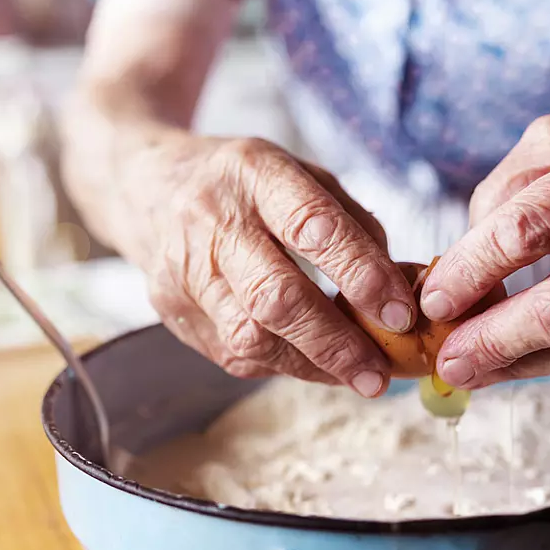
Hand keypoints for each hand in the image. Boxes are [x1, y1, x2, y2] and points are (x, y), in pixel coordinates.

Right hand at [109, 132, 416, 396]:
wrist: (148, 186)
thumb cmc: (243, 184)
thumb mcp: (299, 173)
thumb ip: (351, 223)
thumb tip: (399, 286)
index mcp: (253, 173)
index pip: (311, 226)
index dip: (360, 274)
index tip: (400, 313)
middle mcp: (211, 221)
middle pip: (275, 296)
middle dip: (335, 342)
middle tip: (379, 372)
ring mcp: (184, 271)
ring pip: (250, 337)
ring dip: (311, 365)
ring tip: (357, 376)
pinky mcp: (172, 311)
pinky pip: (234, 353)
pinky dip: (283, 364)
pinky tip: (315, 364)